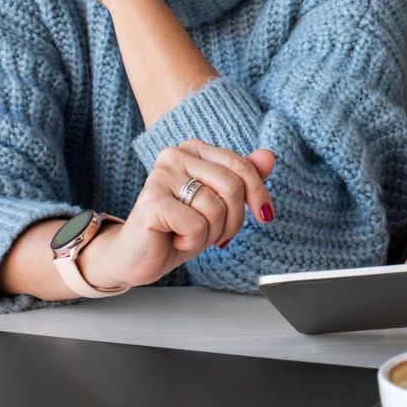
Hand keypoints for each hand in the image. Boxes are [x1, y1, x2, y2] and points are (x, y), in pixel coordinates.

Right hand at [80, 141, 276, 291]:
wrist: (137, 258)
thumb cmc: (179, 229)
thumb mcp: (219, 206)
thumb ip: (243, 179)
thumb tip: (269, 156)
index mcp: (194, 149)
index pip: (242, 167)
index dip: (258, 195)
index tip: (265, 216)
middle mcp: (176, 154)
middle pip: (232, 186)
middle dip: (233, 221)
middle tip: (216, 235)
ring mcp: (161, 175)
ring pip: (215, 208)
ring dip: (210, 234)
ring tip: (188, 236)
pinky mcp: (152, 200)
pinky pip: (196, 225)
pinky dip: (192, 242)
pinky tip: (174, 240)